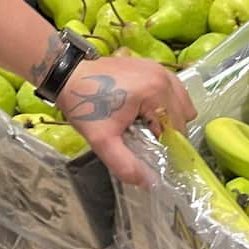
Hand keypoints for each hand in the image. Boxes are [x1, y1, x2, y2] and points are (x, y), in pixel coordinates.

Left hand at [56, 56, 196, 185]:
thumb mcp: (102, 140)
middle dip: (165, 129)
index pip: (178, 129)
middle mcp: (162, 76)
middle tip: (139, 132)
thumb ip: (125, 165)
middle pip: (182, 115)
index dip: (163, 142)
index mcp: (156, 91)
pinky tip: (143, 108)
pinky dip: (164, 102)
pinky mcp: (150, 64)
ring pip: (180, 102)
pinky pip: (171, 89)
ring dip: (167, 115)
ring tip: (141, 120)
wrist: (66, 76)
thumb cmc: (85, 105)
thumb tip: (150, 184)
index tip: (142, 144)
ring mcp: (157, 67)